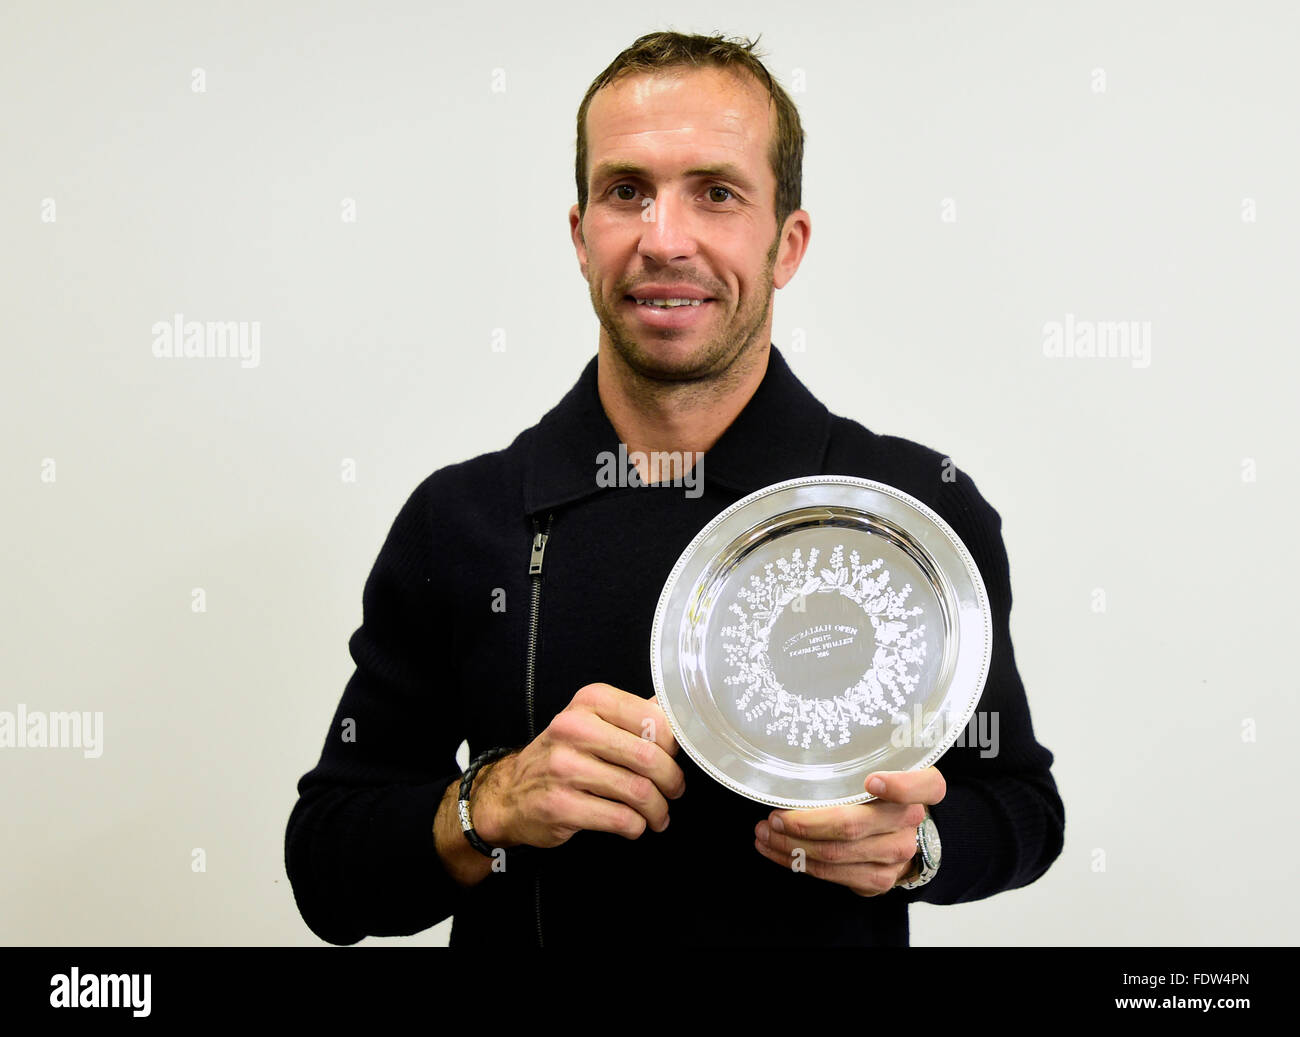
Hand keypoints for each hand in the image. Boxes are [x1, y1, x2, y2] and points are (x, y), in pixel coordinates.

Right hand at [473, 683, 685, 848]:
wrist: (510, 793)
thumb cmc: (562, 756)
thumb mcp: (592, 722)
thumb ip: (633, 716)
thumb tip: (678, 712)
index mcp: (589, 701)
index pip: (652, 719)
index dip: (673, 745)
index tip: (674, 758)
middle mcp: (574, 729)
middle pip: (648, 757)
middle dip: (672, 780)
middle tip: (675, 790)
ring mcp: (564, 768)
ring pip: (638, 792)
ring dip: (658, 809)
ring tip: (658, 814)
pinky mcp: (561, 806)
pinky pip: (620, 819)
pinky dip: (637, 826)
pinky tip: (635, 825)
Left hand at [753, 767, 945, 895]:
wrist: (898, 836)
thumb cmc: (878, 793)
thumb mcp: (880, 766)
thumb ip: (860, 759)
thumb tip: (802, 747)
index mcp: (922, 787)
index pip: (926, 786)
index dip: (900, 786)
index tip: (870, 781)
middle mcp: (911, 822)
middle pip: (853, 825)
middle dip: (804, 823)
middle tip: (774, 815)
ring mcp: (896, 854)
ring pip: (835, 853)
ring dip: (792, 845)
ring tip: (764, 832)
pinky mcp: (878, 880)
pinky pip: (831, 874)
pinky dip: (797, 862)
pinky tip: (776, 849)